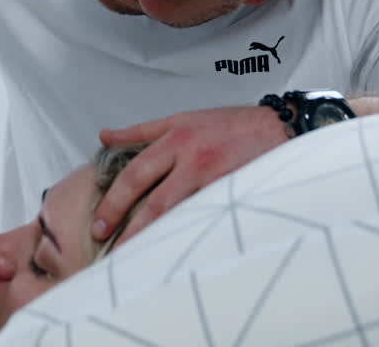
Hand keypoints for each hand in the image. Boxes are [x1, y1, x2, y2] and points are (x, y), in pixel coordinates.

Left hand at [93, 104, 287, 245]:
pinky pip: (209, 220)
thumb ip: (140, 132)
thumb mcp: (181, 118)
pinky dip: (191, 237)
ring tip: (140, 259)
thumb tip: (104, 136)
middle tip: (113, 250)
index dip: (114, 202)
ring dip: (158, 239)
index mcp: (175, 139)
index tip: (100, 224)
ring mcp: (217, 179)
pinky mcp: (236, 194)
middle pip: (155, 202)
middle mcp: (193, 159)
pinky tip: (178, 254)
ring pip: (181, 215)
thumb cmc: (229, 125)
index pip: (135, 174)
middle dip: (130, 229)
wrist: (278, 127)